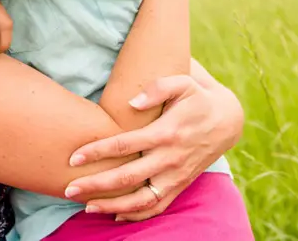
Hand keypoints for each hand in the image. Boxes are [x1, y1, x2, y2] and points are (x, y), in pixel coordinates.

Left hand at [64, 72, 243, 220]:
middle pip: (128, 177)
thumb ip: (158, 87)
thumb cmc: (197, 97)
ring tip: (86, 206)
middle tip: (69, 187)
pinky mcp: (181, 185)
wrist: (227, 120)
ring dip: (113, 205)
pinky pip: (158, 206)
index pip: (125, 144)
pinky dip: (137, 214)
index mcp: (167, 132)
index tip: (74, 157)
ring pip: (142, 199)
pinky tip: (115, 213)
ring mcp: (176, 175)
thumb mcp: (184, 82)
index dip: (98, 151)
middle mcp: (171, 158)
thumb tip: (131, 102)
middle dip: (96, 184)